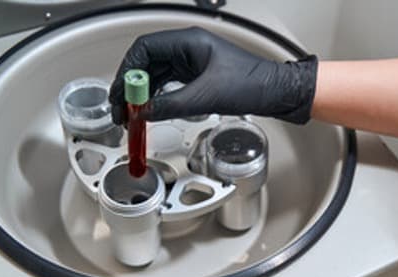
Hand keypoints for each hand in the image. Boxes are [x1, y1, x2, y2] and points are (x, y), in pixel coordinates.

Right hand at [109, 27, 317, 124]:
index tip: (121, 94)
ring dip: (143, 94)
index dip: (128, 72)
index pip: (144, 49)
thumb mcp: (206, 97)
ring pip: (157, 74)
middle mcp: (188, 48)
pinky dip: (158, 97)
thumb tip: (144, 113)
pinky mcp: (198, 76)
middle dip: (132, 86)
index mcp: (189, 41)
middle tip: (121, 109)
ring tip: (133, 114)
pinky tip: (151, 109)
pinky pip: (169, 83)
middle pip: (147, 62)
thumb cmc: (253, 84)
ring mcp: (193, 61)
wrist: (277, 92)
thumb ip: (170, 105)